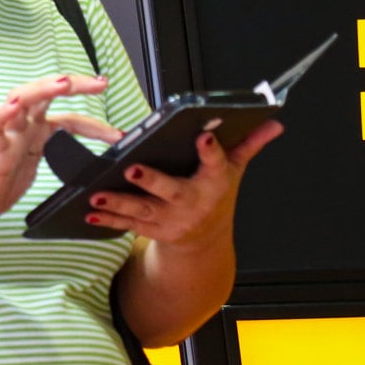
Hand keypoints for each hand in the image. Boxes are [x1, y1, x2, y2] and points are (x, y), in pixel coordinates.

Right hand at [0, 74, 117, 228]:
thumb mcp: (38, 167)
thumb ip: (58, 156)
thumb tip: (93, 164)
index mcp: (36, 132)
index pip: (70, 119)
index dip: (95, 123)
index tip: (119, 132)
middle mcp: (21, 126)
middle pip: (48, 95)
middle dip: (76, 85)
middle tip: (102, 83)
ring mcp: (6, 135)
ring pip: (22, 100)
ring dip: (43, 89)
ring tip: (63, 83)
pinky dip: (0, 115)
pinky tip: (13, 106)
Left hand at [82, 120, 283, 250]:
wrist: (205, 242)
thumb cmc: (216, 196)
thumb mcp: (235, 170)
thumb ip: (250, 143)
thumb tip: (274, 123)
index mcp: (214, 182)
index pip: (216, 163)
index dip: (211, 151)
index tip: (204, 137)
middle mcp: (193, 202)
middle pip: (171, 191)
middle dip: (152, 181)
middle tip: (133, 168)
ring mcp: (172, 219)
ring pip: (143, 210)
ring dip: (119, 203)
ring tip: (97, 194)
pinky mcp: (153, 230)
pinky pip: (128, 224)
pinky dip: (109, 219)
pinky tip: (90, 211)